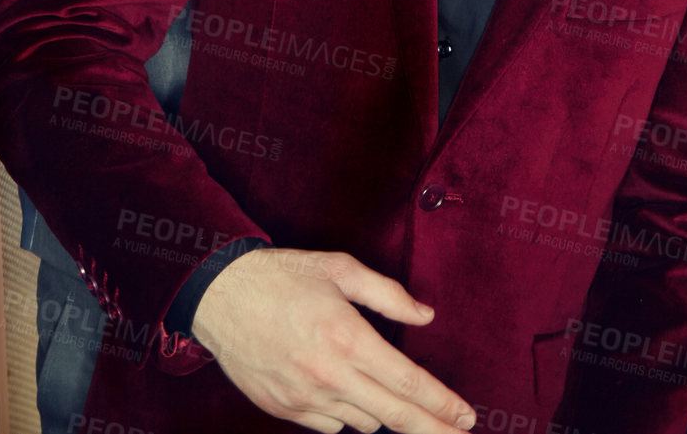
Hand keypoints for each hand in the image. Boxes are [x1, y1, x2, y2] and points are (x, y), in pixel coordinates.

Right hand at [193, 248, 475, 432]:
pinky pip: (330, 425)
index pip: (408, 382)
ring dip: (384, 413)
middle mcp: (328, 375)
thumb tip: (425, 315)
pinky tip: (346, 390)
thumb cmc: (283, 276)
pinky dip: (347, 413)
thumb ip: (389, 295)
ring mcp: (304, 398)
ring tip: (390, 395)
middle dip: (433, 430)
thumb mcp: (342, 269)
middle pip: (395, 415)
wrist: (218, 296)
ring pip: (363, 423)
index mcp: (348, 338)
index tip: (467, 416)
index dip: (443, 403)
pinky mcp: (283, 409)